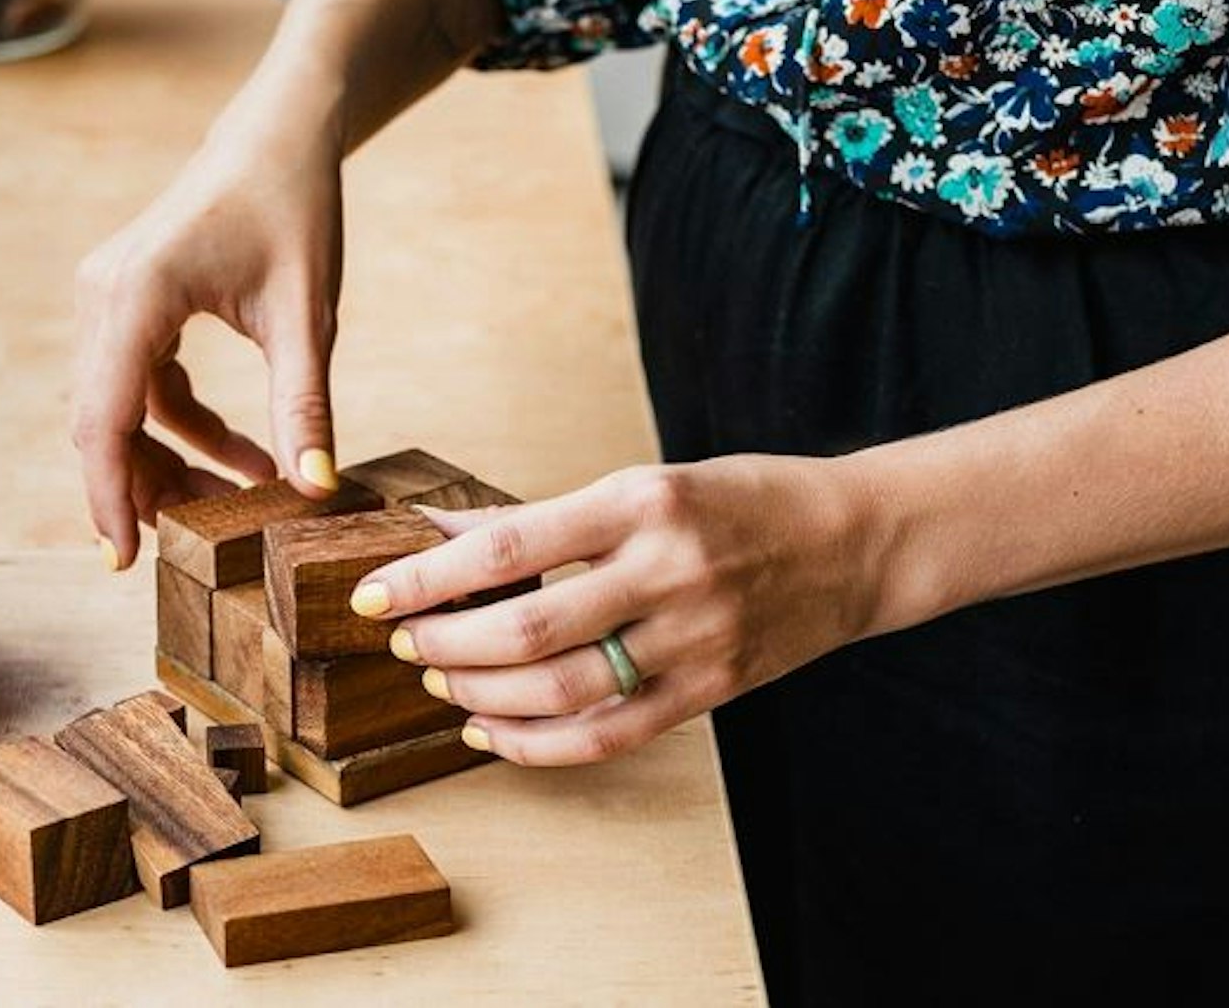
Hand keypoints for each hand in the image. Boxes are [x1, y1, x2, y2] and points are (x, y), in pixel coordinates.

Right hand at [72, 67, 346, 568]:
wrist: (281, 135)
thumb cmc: (295, 208)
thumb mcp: (308, 315)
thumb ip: (305, 404)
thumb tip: (314, 490)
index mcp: (135, 296)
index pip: (105, 420)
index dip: (110, 496)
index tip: (125, 562)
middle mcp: (104, 296)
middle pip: (103, 423)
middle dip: (149, 489)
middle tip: (210, 542)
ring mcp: (110, 298)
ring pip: (120, 411)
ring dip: (170, 462)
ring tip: (240, 505)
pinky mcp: (129, 303)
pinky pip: (141, 387)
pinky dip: (182, 428)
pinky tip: (246, 459)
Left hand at [353, 456, 913, 765]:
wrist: (854, 542)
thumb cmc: (739, 500)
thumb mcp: (644, 484)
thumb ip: (546, 519)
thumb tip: (441, 535)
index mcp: (642, 503)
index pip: (508, 547)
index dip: (428, 576)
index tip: (374, 592)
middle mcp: (667, 571)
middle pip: (527, 630)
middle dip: (445, 643)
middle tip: (405, 640)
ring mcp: (693, 640)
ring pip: (561, 691)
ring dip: (480, 694)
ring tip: (442, 680)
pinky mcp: (710, 692)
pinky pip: (607, 736)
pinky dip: (536, 744)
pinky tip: (491, 732)